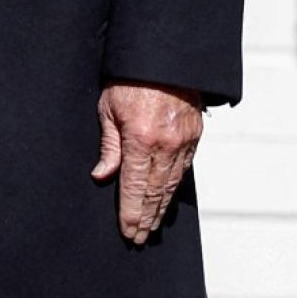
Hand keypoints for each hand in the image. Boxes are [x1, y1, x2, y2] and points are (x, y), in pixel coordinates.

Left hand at [92, 80, 202, 243]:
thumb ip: (108, 146)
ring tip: (152, 227)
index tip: (128, 230)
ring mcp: (183, 142)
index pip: (135, 186)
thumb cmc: (129, 80)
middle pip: (156, 192)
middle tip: (139, 237)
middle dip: (147, 217)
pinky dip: (174, 189)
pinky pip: (183, 170)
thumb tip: (102, 176)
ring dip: (161, 208)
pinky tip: (167, 201)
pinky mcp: (194, 137)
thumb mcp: (108, 109)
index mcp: (140, 139)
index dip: (131, 212)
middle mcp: (166, 145)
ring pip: (172, 185)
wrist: (163, 59)